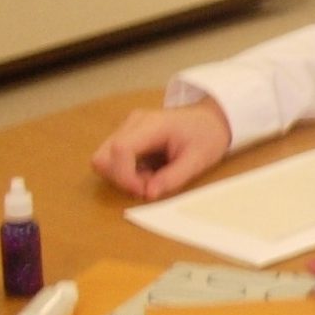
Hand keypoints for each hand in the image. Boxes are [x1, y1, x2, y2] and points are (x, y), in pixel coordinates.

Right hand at [90, 98, 231, 199]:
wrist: (211, 120)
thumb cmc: (207, 136)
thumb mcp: (198, 160)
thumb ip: (173, 177)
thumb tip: (148, 194)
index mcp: (152, 125)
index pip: (120, 149)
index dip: (124, 176)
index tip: (143, 191)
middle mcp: (133, 123)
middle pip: (103, 157)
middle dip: (121, 179)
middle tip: (149, 185)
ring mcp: (127, 128)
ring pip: (104, 160)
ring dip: (124, 177)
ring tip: (152, 177)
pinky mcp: (126, 136)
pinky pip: (113, 160)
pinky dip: (127, 173)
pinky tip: (149, 171)